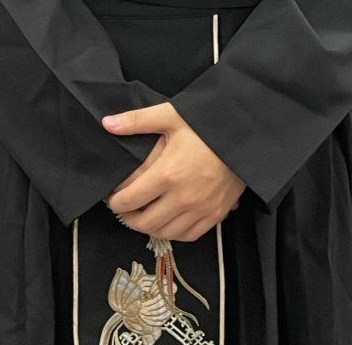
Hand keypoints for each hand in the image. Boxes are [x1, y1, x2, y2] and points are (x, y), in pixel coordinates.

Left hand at [103, 102, 244, 242]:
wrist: (244, 135)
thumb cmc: (206, 125)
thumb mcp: (171, 116)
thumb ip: (136, 121)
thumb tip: (107, 123)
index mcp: (167, 173)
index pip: (130, 200)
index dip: (114, 202)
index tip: (111, 198)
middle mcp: (183, 197)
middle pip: (144, 222)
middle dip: (127, 218)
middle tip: (123, 209)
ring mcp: (200, 209)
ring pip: (164, 232)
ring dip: (148, 228)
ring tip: (142, 215)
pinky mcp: (215, 215)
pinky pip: (188, 235)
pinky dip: (173, 233)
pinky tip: (167, 222)